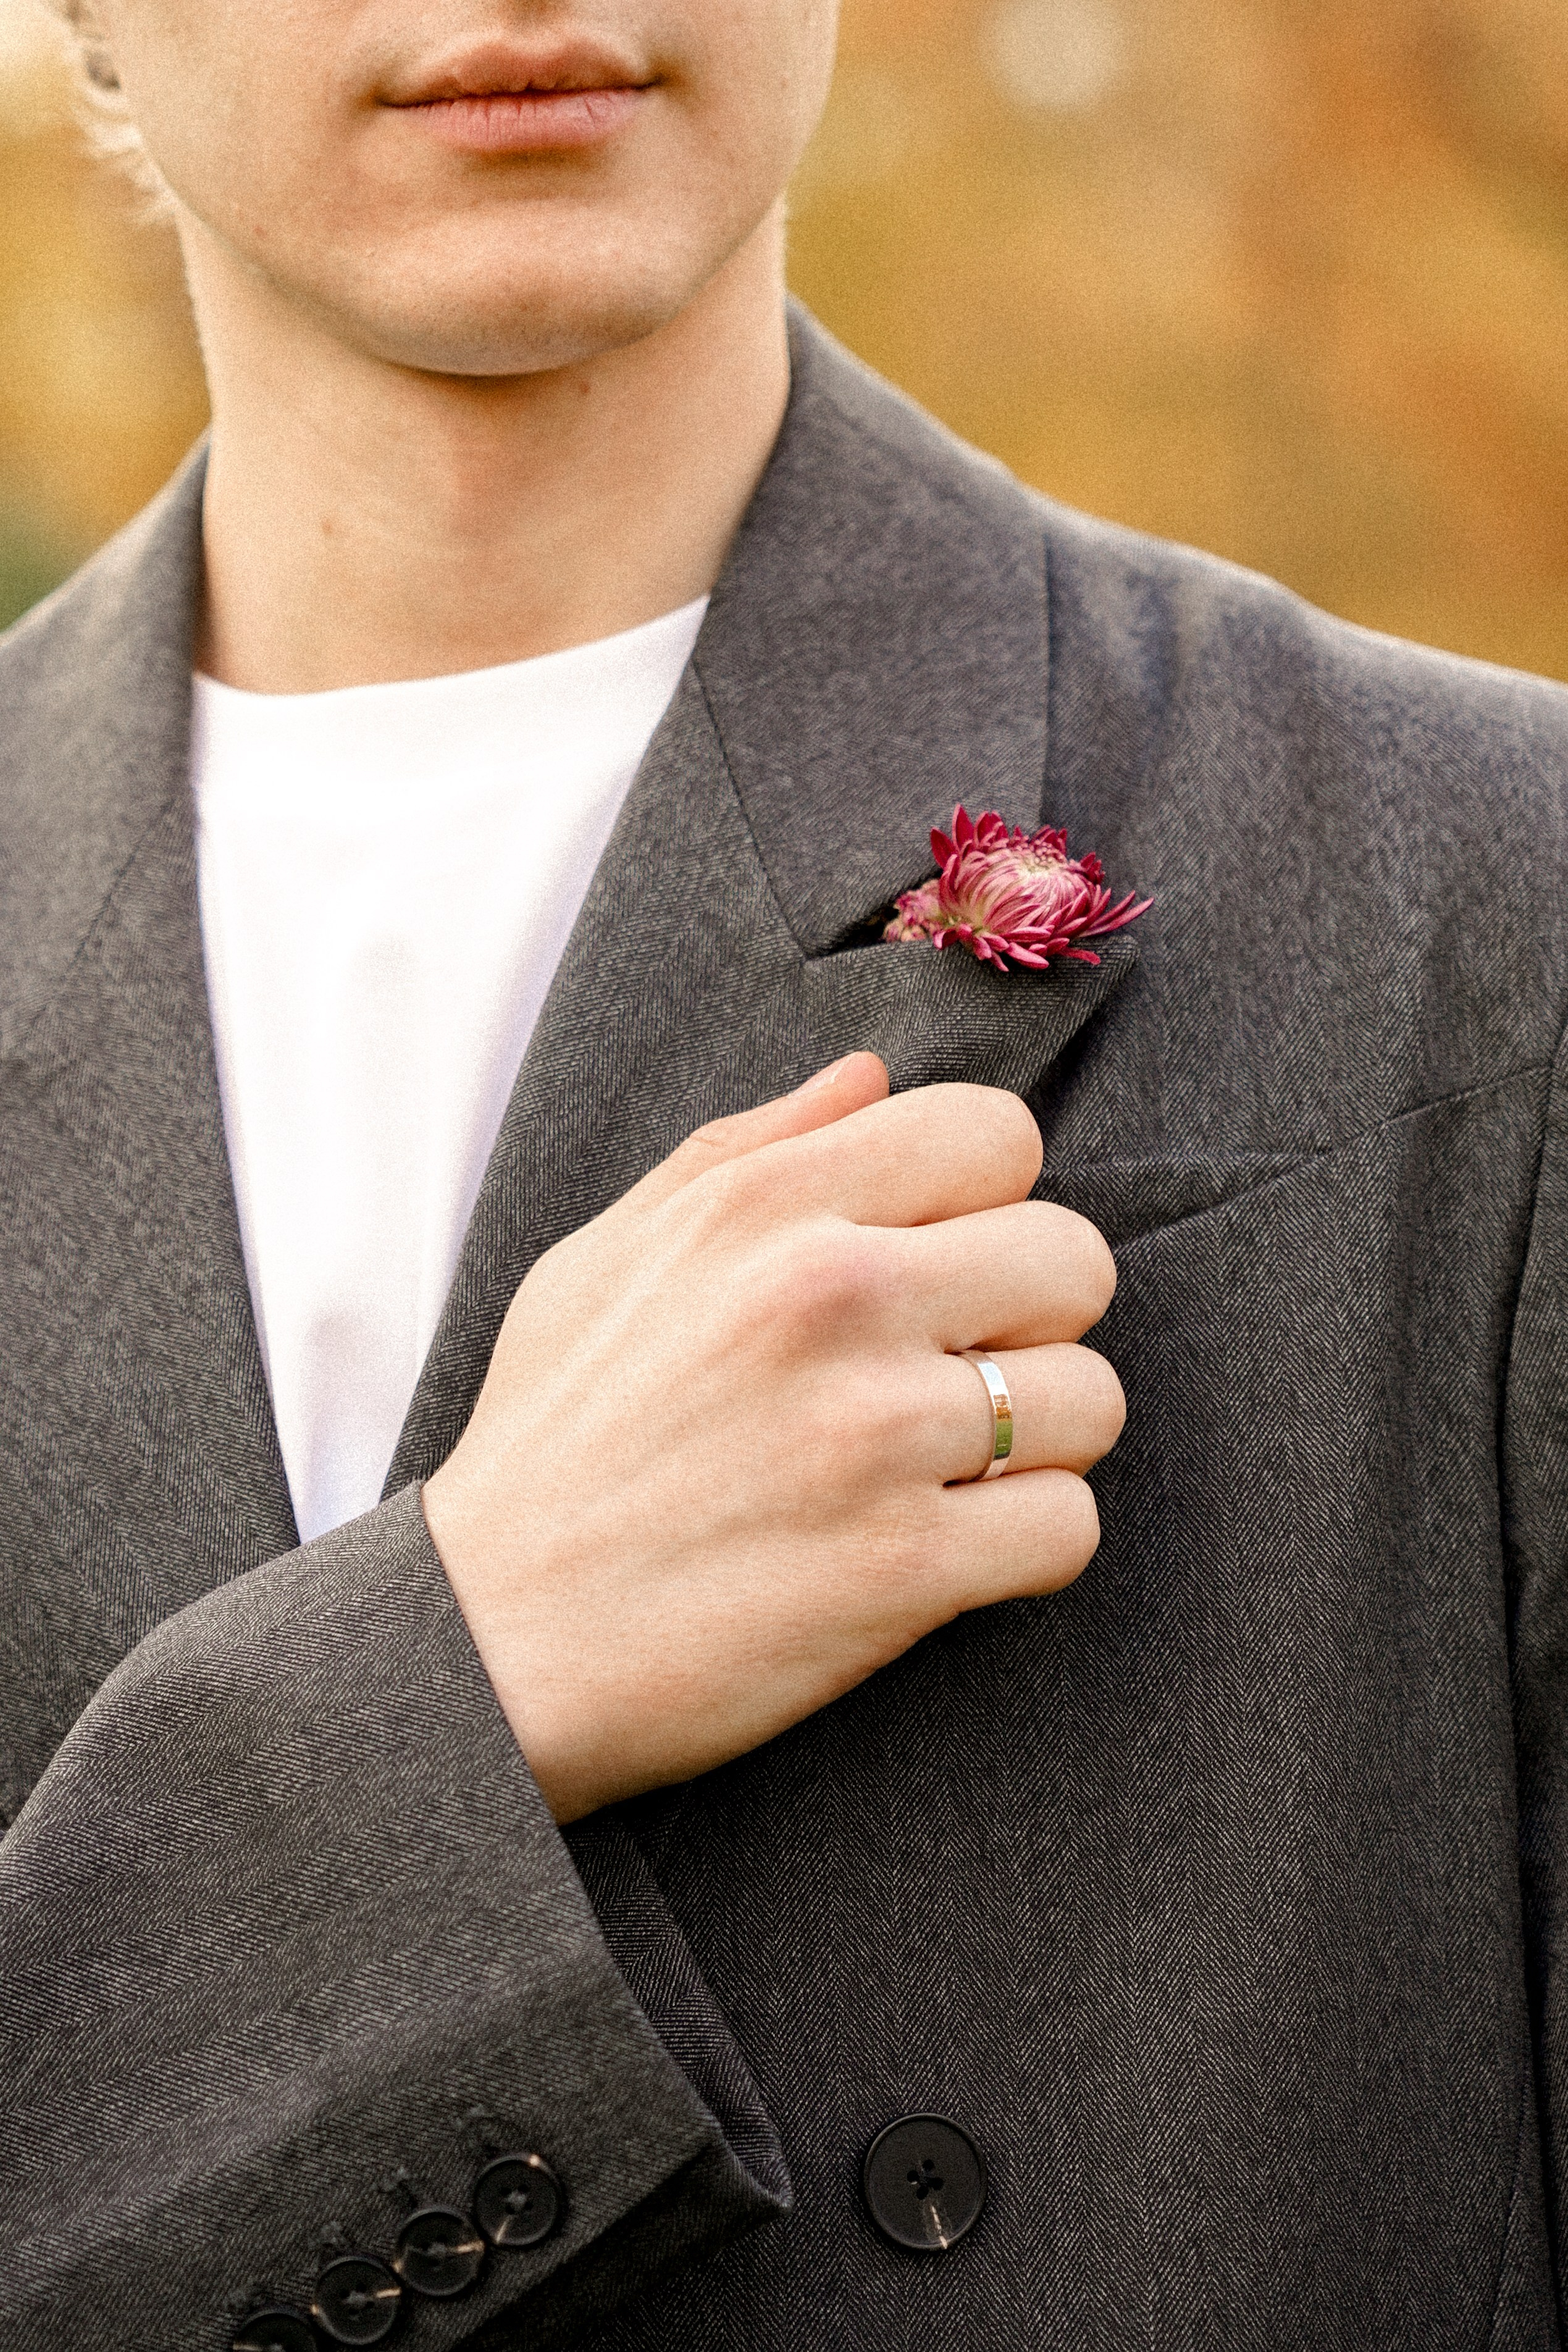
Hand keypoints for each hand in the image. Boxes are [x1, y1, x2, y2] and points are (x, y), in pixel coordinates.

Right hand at [422, 1053, 1124, 1822]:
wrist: (491, 1641)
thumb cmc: (552, 1441)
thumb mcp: (609, 1255)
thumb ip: (748, 1149)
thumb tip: (872, 1076)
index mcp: (763, 1206)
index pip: (996, 1132)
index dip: (987, 1201)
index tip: (940, 1264)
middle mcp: (831, 1296)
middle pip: (1074, 1258)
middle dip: (1031, 1319)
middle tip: (952, 1373)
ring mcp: (873, 1433)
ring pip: (1092, 1397)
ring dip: (1038, 1441)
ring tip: (945, 1468)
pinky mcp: (903, 1566)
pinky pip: (1070, 1526)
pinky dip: (1025, 1546)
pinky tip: (947, 1549)